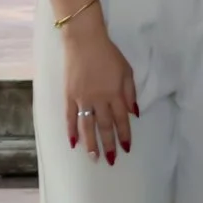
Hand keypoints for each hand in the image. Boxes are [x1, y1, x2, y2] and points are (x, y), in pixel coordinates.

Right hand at [60, 12, 137, 162]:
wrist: (84, 42)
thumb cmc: (109, 55)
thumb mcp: (127, 70)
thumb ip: (130, 92)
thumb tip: (133, 113)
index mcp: (115, 93)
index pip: (121, 119)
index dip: (124, 134)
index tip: (126, 148)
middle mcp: (99, 99)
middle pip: (105, 126)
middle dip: (108, 144)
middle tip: (110, 160)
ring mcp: (82, 99)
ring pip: (87, 126)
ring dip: (90, 143)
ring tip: (93, 157)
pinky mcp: (69, 96)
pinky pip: (70, 117)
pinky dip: (71, 131)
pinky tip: (73, 143)